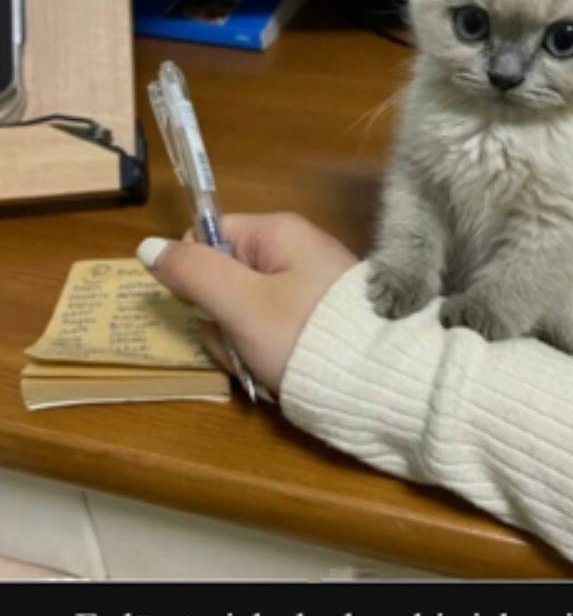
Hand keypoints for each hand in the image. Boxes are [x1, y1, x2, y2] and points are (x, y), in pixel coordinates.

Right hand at [137, 213, 357, 395]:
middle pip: (225, 279)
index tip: (212, 308)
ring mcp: (309, 287)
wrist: (381, 383)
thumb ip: (193, 273)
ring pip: (244, 311)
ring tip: (266, 365)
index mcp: (278, 233)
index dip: (198, 276)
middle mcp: (295, 250)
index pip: (209, 237)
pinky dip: (268, 354)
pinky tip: (281, 373)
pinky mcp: (319, 320)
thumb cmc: (305, 335)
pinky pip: (272, 330)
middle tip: (243, 345)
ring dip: (243, 344)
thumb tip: (147, 245)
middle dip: (222, 320)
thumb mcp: (241, 304)